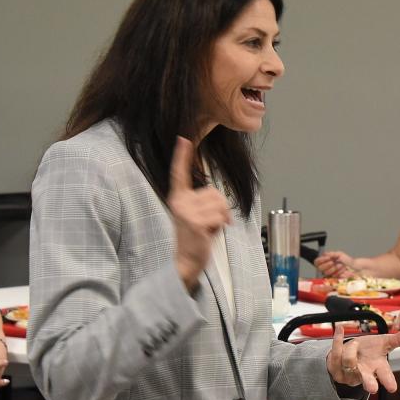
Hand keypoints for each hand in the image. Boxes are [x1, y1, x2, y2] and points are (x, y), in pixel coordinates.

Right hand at [167, 137, 231, 289]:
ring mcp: (186, 212)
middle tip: (209, 224)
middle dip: (221, 208)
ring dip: (221, 219)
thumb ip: (205, 202)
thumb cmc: (196, 237)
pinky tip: (209, 235)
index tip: (183, 139)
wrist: (186, 260)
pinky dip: (220, 227)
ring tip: (209, 229)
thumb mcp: (197, 214)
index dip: (182, 156)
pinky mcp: (195, 222)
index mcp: (179, 197)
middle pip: (216, 192)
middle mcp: (179, 202)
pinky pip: (220, 217)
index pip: (179, 173)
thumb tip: (221, 200)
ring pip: (220, 205)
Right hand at [315, 251, 355, 276]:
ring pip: (326, 272)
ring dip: (334, 268)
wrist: (355, 267)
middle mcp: (326, 268)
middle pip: (319, 268)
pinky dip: (338, 272)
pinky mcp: (334, 279)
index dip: (321, 260)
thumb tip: (324, 254)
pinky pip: (332, 276)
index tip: (328, 258)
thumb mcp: (339, 254)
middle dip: (326, 264)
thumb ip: (331, 254)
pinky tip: (342, 270)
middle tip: (332, 262)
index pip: (317, 262)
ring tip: (341, 265)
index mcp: (326, 261)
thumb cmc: (348, 260)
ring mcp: (330, 274)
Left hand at [326, 325, 399, 393]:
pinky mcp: (336, 368)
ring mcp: (349, 373)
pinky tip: (340, 329)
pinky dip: (337, 339)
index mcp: (378, 368)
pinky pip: (335, 353)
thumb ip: (397, 340)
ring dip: (351, 348)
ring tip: (355, 342)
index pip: (386, 376)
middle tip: (373, 389)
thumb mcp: (384, 343)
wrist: (351, 351)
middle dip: (370, 383)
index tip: (393, 388)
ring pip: (349, 362)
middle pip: (367, 380)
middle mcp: (364, 373)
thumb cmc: (371, 350)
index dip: (389, 382)